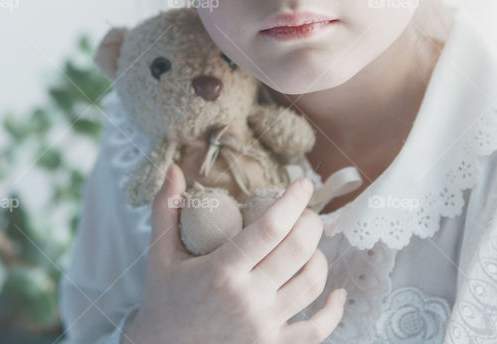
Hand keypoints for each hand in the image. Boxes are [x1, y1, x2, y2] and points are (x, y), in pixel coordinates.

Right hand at [124, 163, 346, 343]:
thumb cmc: (164, 301)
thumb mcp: (160, 254)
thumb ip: (165, 209)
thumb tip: (173, 167)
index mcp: (222, 271)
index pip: (270, 228)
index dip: (293, 202)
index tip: (302, 184)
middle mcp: (248, 299)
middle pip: (298, 251)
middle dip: (311, 224)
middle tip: (307, 213)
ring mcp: (264, 326)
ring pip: (312, 284)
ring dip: (319, 258)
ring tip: (311, 246)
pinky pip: (317, 330)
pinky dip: (333, 311)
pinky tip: (336, 294)